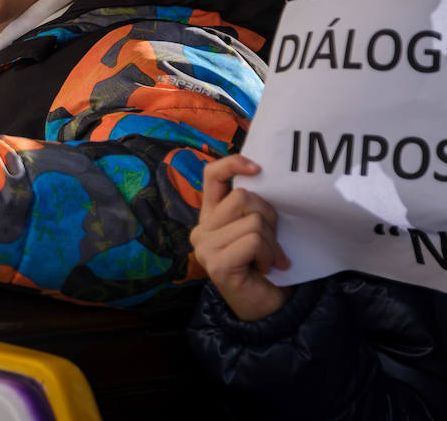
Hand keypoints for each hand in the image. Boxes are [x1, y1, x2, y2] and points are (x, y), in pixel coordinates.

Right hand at [190, 154, 292, 321]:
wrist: (267, 310)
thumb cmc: (265, 267)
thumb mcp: (258, 231)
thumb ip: (252, 210)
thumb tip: (264, 182)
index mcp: (210, 217)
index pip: (211, 176)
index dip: (233, 164)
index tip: (258, 168)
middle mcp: (201, 229)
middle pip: (243, 198)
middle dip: (269, 217)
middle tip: (272, 243)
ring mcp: (205, 247)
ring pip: (253, 221)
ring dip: (272, 242)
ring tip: (269, 259)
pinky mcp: (215, 263)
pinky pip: (253, 241)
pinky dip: (269, 255)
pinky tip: (264, 269)